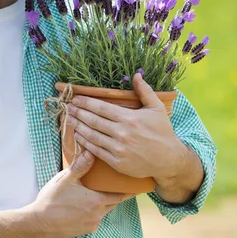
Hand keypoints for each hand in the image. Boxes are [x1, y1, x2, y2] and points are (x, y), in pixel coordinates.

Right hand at [28, 150, 134, 237]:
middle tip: (120, 184)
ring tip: (98, 192)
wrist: (38, 223)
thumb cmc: (51, 200)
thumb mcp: (65, 179)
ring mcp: (91, 224)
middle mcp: (97, 214)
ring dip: (103, 202)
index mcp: (96, 201)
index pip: (120, 195)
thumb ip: (80, 166)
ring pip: (104, 211)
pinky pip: (94, 218)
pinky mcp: (84, 231)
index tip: (139, 186)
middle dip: (116, 194)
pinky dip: (94, 211)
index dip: (129, 190)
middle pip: (113, 203)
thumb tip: (91, 152)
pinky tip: (84, 204)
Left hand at [66, 72, 183, 182]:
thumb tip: (136, 74)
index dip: (86, 103)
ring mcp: (118, 149)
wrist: (168, 159)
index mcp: (129, 118)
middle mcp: (122, 133)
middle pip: (93, 121)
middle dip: (79, 113)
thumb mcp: (157, 108)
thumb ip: (145, 91)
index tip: (76, 99)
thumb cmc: (163, 132)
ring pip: (92, 136)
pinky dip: (85, 143)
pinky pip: (96, 151)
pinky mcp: (117, 162)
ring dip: (78, 127)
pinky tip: (78, 136)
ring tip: (69, 120)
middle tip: (68, 107)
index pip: (102, 108)